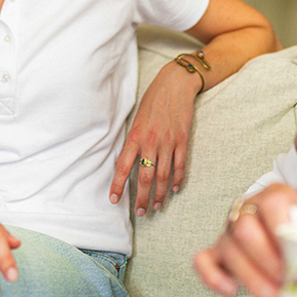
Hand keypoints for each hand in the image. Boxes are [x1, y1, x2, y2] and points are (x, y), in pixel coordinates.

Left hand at [109, 61, 198, 214]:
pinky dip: (177, 180)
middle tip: (140, 211)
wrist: (174, 85)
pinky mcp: (182, 141)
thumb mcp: (137, 120)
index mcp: (135, 136)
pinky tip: (174, 189)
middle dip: (141, 197)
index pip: (123, 167)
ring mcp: (168, 143)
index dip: (117, 185)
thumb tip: (124, 162)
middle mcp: (151, 142)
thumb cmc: (152, 101)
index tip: (114, 200)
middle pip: (144, 177)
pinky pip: (180, 166)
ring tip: (156, 206)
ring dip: (159, 194)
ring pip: (163, 176)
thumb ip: (132, 142)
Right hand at [194, 183, 296, 296]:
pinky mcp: (218, 251)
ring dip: (251, 277)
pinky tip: (230, 290)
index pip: (272, 201)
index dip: (281, 225)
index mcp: (276, 196)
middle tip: (287, 281)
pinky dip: (213, 276)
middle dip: (266, 259)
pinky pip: (203, 260)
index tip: (295, 250)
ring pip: (228, 247)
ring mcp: (230, 230)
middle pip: (244, 227)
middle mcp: (248, 208)